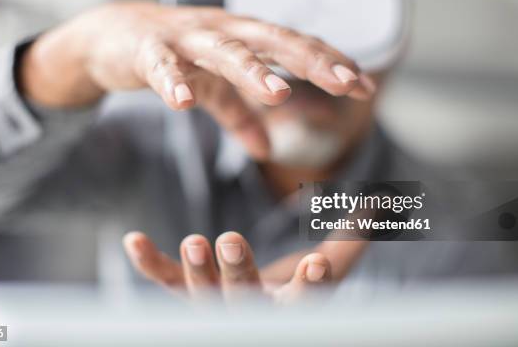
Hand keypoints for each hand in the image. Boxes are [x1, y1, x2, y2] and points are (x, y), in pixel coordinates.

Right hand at [21, 1, 373, 159]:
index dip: (329, 63)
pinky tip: (182, 105)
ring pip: (223, 51)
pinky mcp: (147, 51)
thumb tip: (266, 151)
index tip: (364, 86)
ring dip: (252, 71)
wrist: (112, 34)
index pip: (295, 46)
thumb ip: (240, 116)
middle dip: (312, 61)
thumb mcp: (212, 89)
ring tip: (279, 94)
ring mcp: (185, 38)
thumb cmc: (174, 56)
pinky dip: (172, 83)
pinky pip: (161, 68)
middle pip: (273, 42)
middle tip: (347, 83)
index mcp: (243, 38)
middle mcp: (222, 31)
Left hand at [123, 230, 366, 304]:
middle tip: (230, 239)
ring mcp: (214, 305)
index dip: (308, 287)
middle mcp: (250, 314)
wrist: (260, 307)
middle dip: (237, 272)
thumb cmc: (298, 286)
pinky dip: (150, 265)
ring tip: (194, 240)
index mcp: (290, 309)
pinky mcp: (187, 290)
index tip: (315, 266)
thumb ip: (353, 237)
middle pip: (243, 301)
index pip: (302, 304)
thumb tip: (383, 203)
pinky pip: (166, 283)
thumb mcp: (330, 264)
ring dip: (197, 271)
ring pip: (202, 297)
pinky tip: (134, 241)